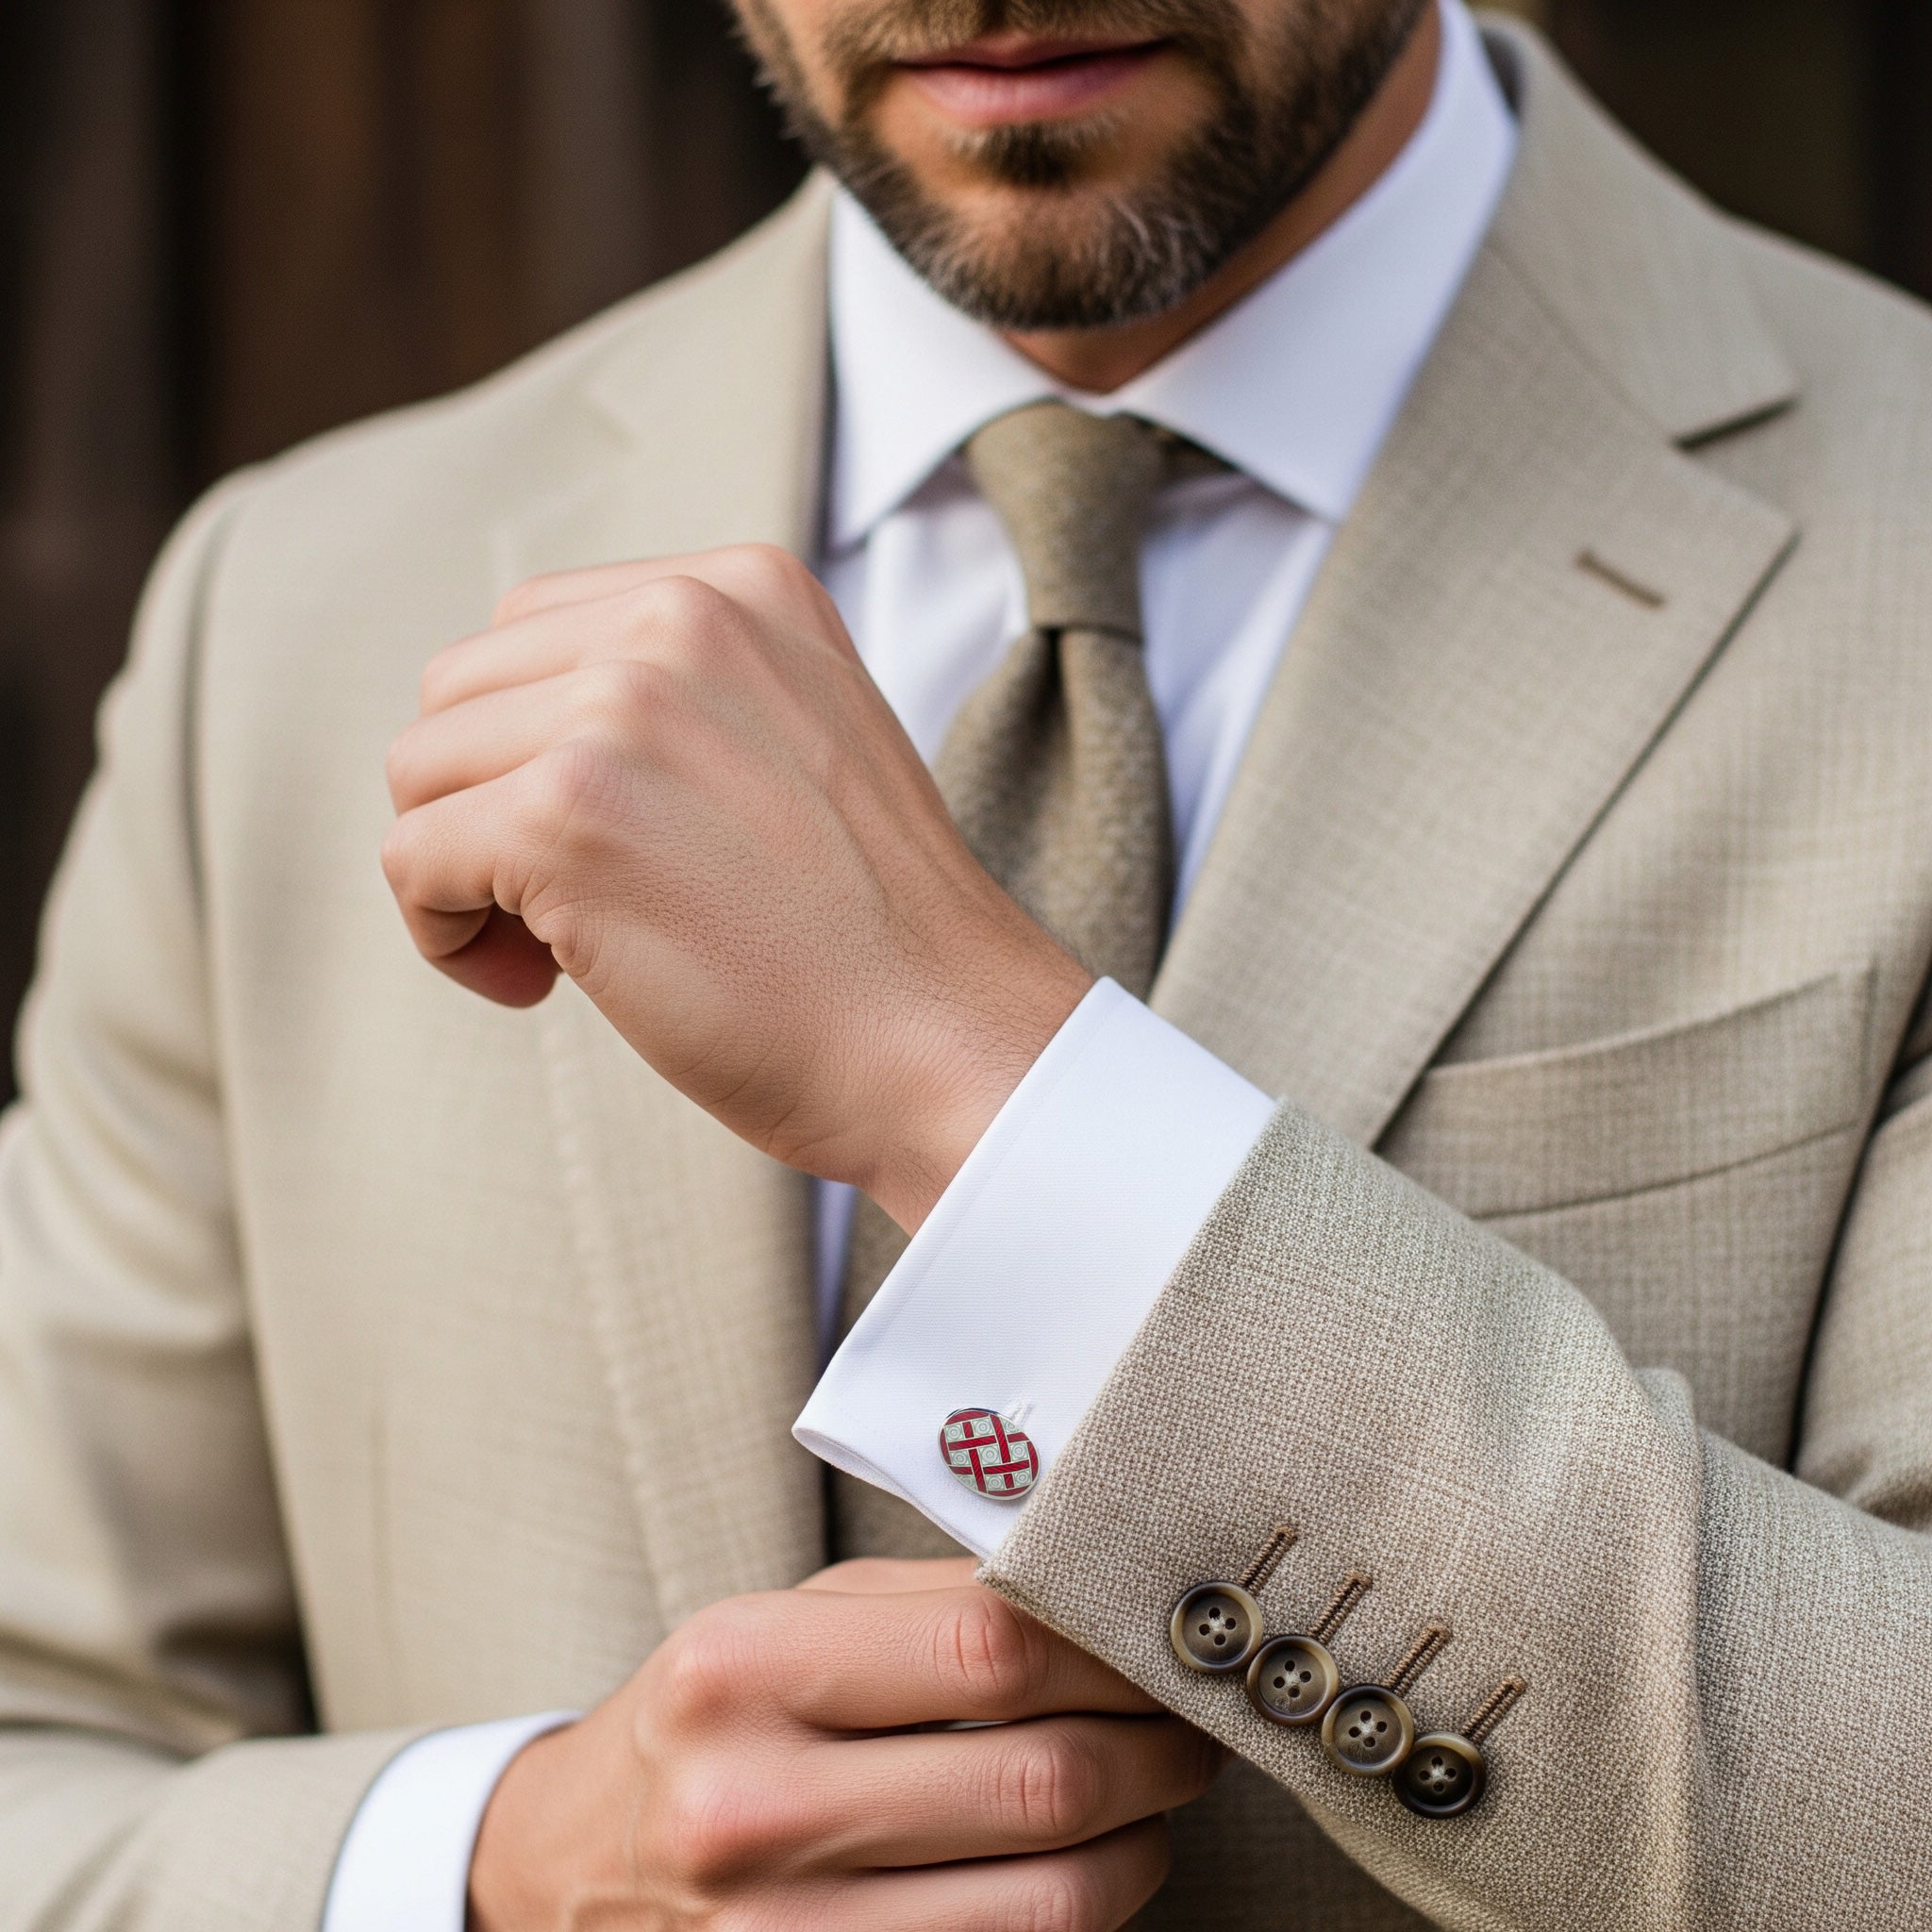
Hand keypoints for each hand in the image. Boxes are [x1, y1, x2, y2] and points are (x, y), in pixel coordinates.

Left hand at [382, 549, 1092, 1231]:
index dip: (533, 747)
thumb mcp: (801, 738)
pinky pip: (411, 861)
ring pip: (419, 772)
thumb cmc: (872, 933)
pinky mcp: (563, 818)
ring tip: (556, 950)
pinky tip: (541, 984)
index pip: (536, 626)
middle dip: (484, 804)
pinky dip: (447, 937)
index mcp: (743, 587)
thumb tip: (514, 726)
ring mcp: (618, 712)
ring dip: (461, 872)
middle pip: (460, 691)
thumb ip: (684, 694)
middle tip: (569, 906)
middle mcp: (679, 619)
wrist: (947, 1043)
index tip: (607, 840)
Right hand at [466, 1561, 1222, 1930]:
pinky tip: (1085, 1871)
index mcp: (743, 1670)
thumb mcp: (781, 1622)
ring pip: (1050, 1904)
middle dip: (1157, 1753)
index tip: (1163, 1645)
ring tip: (1156, 1802)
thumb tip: (1096, 1599)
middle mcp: (751, 1810)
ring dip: (1141, 1848)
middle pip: (1039, 1784)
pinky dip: (1076, 1921)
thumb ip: (929, 1603)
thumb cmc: (705, 1723)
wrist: (567, 1871)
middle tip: (1193, 1727)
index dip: (1111, 1650)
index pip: (991, 1650)